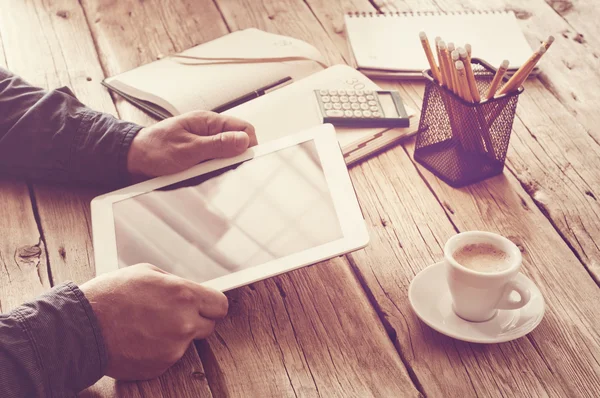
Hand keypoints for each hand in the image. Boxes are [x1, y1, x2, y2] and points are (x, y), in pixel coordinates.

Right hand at [80, 263, 227, 379]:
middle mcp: (184, 323)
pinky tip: (140, 340)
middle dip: (195, 319)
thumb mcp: (147, 272)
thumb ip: (175, 283)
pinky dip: (159, 350)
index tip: (205, 305)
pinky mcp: (161, 366)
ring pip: (187, 341)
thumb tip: (190, 291)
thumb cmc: (111, 295)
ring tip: (147, 325)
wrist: (82, 328)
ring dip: (175, 335)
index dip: (212, 305)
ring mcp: (174, 348)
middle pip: (209, 326)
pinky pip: (170, 356)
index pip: (220, 305)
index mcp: (184, 295)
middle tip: (171, 314)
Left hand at [127, 111, 256, 177]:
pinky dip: (211, 171)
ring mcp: (204, 143)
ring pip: (226, 156)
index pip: (243, 128)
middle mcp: (209, 130)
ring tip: (204, 171)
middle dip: (233, 158)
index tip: (246, 160)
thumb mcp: (189, 149)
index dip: (248, 144)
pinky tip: (199, 174)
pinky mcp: (199, 156)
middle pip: (237, 143)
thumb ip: (218, 145)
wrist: (132, 159)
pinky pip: (214, 164)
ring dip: (220, 166)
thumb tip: (243, 141)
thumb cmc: (154, 149)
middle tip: (220, 168)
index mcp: (208, 121)